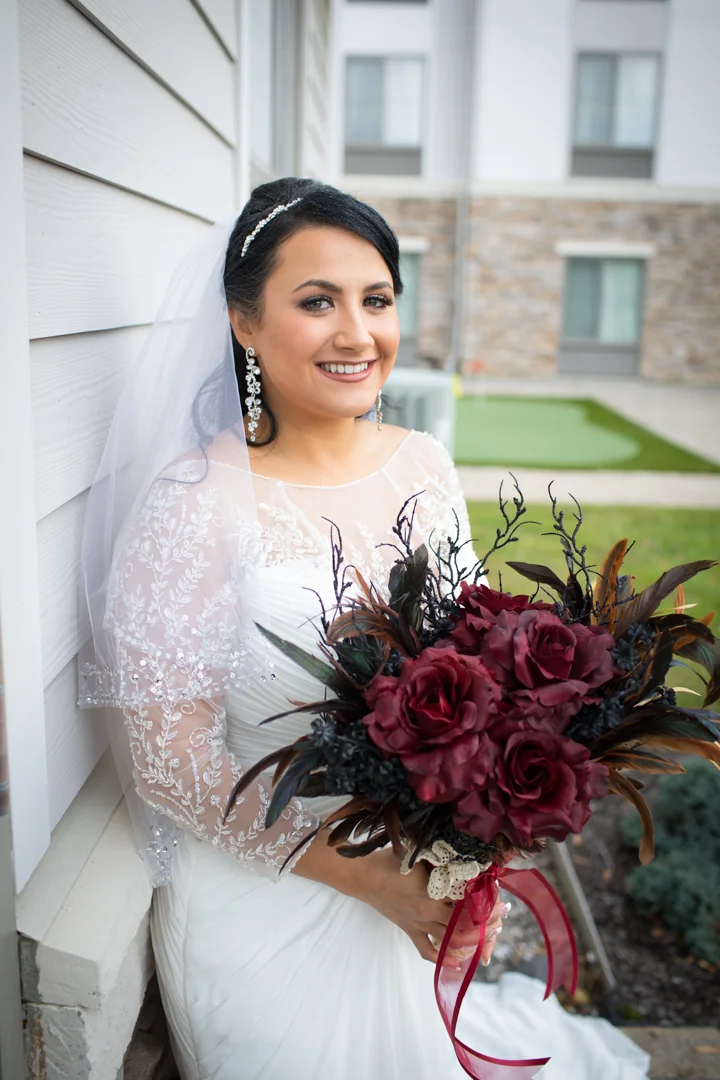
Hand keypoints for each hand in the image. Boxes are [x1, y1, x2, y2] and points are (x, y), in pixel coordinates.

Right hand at [352, 847, 509, 966]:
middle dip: (484, 927)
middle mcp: (427, 917)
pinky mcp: (409, 931)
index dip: (486, 910)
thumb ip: (442, 863)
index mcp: (432, 899)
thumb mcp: (420, 858)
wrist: (364, 876)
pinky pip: (427, 950)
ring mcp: (418, 926)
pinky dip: (442, 958)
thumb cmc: (391, 862)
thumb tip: (465, 860)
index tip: (501, 906)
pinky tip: (457, 962)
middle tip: (500, 921)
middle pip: (462, 929)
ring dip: (469, 943)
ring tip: (486, 939)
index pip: (466, 910)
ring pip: (448, 943)